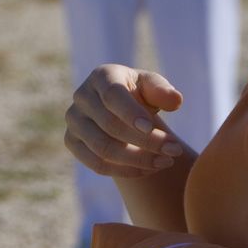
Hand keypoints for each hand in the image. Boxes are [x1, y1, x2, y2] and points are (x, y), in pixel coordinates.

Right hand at [64, 65, 187, 177]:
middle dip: (146, 141)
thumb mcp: (152, 86)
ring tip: (166, 161)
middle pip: (110, 125)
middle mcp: (82, 96)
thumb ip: (163, 91)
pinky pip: (97, 165)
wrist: (120, 109)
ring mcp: (74, 120)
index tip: (152, 128)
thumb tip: (176, 100)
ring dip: (138, 159)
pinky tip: (149, 169)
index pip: (113, 96)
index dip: (131, 113)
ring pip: (103, 148)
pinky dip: (125, 170)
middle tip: (174, 150)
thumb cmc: (139, 93)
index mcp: (102, 76)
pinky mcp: (72, 142)